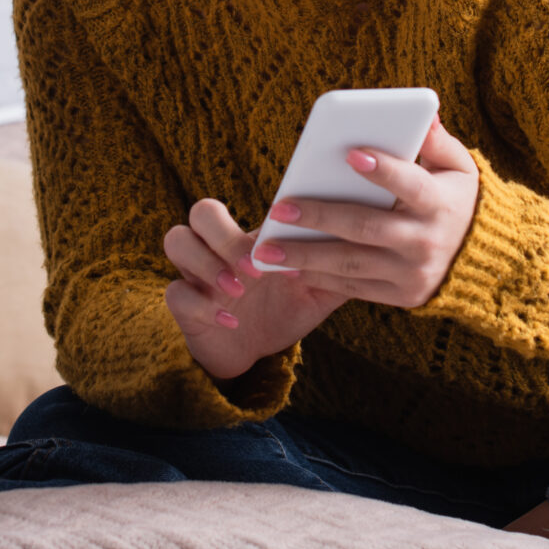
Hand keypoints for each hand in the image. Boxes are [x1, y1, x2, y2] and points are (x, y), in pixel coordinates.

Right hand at [163, 199, 345, 379]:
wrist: (255, 349)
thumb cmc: (286, 307)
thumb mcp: (316, 288)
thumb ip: (337, 265)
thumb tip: (373, 240)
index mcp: (248, 234)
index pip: (247, 199)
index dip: (254, 212)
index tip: (285, 229)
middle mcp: (216, 247)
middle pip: (200, 212)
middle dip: (225, 235)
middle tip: (254, 264)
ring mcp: (196, 274)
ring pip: (176, 241)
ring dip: (207, 264)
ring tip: (239, 289)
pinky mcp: (184, 307)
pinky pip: (176, 294)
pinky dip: (203, 305)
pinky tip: (231, 320)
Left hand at [250, 118, 479, 308]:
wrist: (484, 261)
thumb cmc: (457, 200)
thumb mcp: (459, 168)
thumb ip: (437, 142)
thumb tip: (424, 115)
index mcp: (440, 204)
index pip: (410, 185)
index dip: (383, 171)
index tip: (350, 153)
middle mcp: (426, 242)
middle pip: (366, 228)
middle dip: (320, 217)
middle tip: (280, 207)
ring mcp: (413, 274)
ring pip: (352, 264)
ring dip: (306, 256)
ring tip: (268, 248)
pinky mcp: (403, 296)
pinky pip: (354, 288)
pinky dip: (320, 278)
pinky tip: (289, 267)